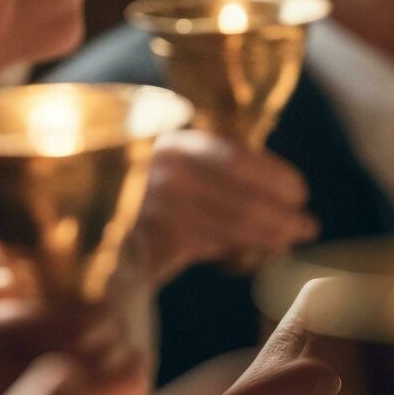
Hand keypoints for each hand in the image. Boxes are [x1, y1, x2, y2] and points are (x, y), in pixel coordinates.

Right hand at [135, 129, 316, 283]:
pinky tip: (251, 252)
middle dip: (280, 215)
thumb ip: (209, 164)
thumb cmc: (137, 188)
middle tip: (306, 226)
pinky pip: (206, 246)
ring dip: (267, 236)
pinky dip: (233, 248)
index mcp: (171, 141)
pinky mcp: (147, 244)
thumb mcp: (170, 161)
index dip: (274, 176)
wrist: (87, 217)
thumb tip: (277, 188)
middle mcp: (160, 170)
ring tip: (289, 241)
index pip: (236, 158)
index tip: (299, 192)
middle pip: (240, 198)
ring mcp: (152, 209)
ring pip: (229, 226)